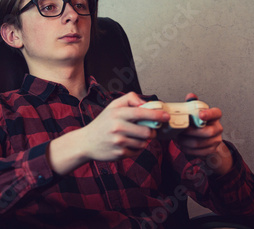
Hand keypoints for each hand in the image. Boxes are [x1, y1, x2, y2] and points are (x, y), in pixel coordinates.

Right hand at [47, 92, 169, 174]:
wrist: (86, 142)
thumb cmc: (103, 122)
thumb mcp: (113, 106)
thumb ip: (130, 99)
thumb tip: (147, 103)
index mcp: (117, 113)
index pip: (142, 113)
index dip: (157, 115)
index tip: (166, 116)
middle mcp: (117, 127)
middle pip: (147, 131)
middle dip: (151, 131)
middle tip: (148, 130)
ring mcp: (118, 142)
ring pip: (143, 143)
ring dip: (143, 141)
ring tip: (133, 137)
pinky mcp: (119, 154)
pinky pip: (137, 152)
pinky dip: (136, 149)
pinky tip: (127, 145)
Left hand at [175, 93, 232, 175]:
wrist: (206, 139)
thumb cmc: (199, 123)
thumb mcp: (196, 112)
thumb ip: (193, 104)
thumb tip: (190, 96)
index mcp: (215, 116)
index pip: (216, 113)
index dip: (208, 114)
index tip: (200, 114)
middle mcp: (218, 128)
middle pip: (207, 132)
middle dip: (191, 132)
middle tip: (180, 129)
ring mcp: (216, 140)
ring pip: (199, 143)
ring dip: (185, 141)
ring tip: (177, 137)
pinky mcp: (211, 150)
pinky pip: (197, 152)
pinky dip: (187, 148)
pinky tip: (181, 144)